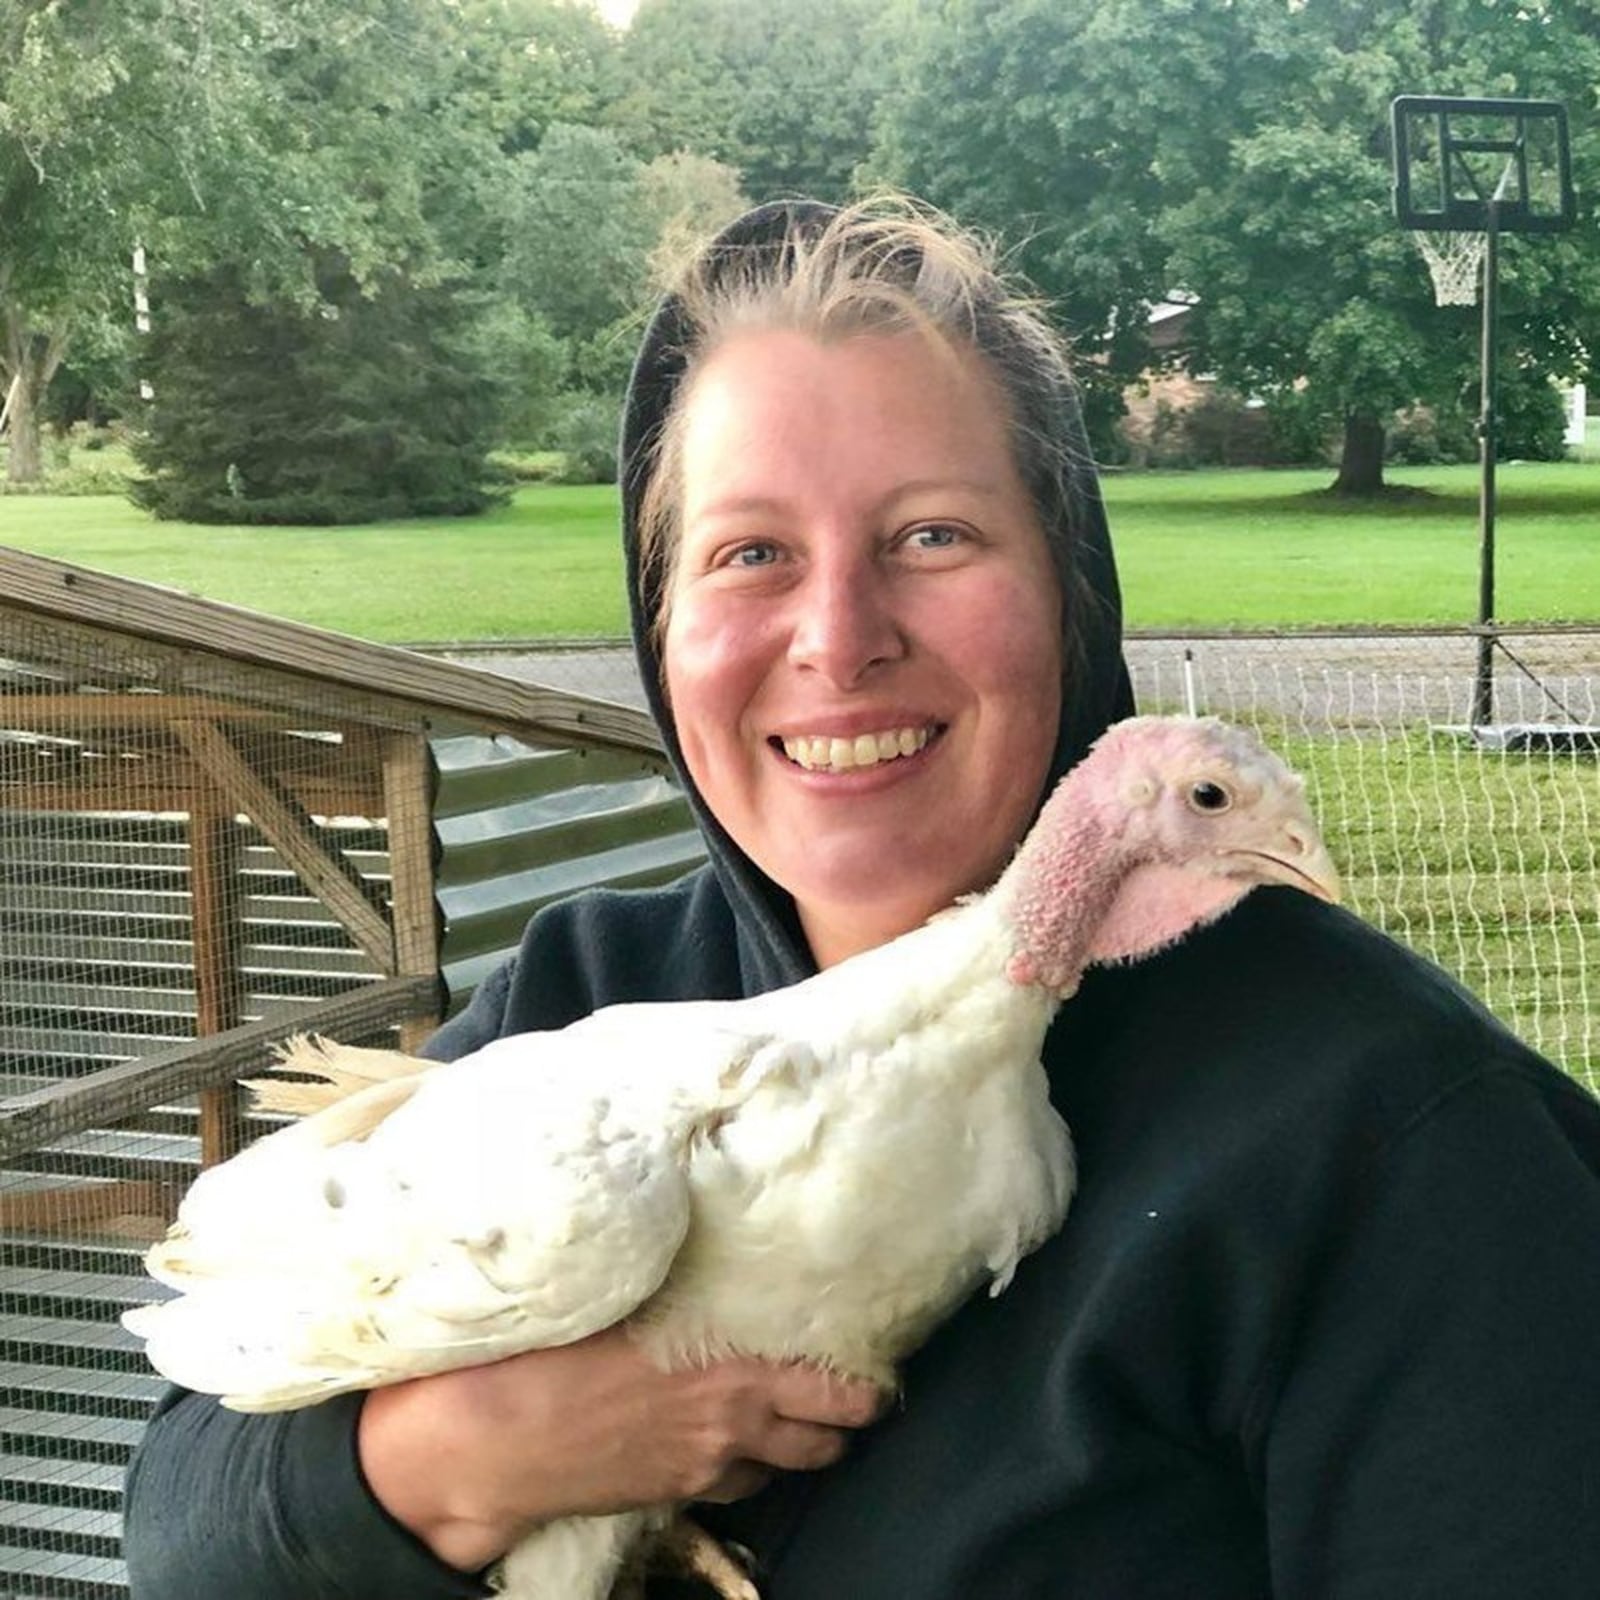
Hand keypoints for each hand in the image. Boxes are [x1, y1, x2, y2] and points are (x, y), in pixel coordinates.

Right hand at [357, 1324, 884, 1572]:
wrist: (498, 1438)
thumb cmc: (554, 1349)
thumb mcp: (630, 1295)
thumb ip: (689, 1284)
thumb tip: (716, 1241)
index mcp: (729, 1361)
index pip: (833, 1383)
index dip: (863, 1378)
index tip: (877, 1356)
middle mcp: (732, 1418)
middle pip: (828, 1435)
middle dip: (847, 1417)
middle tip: (853, 1391)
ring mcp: (707, 1462)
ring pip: (790, 1465)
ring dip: (804, 1443)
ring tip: (806, 1418)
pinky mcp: (678, 1490)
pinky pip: (740, 1484)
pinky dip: (750, 1468)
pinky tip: (738, 1442)